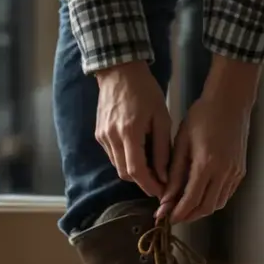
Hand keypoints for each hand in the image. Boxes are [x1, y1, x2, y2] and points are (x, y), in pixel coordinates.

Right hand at [94, 61, 171, 197]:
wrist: (119, 71)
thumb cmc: (145, 91)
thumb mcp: (161, 118)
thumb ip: (162, 149)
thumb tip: (164, 176)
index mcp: (129, 132)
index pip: (137, 171)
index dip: (149, 185)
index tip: (162, 192)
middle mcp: (111, 137)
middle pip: (125, 174)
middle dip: (142, 182)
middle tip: (160, 182)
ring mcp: (102, 136)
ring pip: (117, 166)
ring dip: (134, 172)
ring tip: (152, 169)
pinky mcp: (98, 134)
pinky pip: (112, 156)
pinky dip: (125, 160)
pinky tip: (138, 154)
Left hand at [159, 56, 259, 223]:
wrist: (230, 102)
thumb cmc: (203, 116)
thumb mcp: (182, 142)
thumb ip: (174, 172)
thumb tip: (165, 197)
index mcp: (207, 164)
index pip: (191, 199)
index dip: (177, 212)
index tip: (164, 217)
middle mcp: (224, 172)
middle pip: (206, 207)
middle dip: (188, 216)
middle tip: (172, 216)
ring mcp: (235, 173)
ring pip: (217, 204)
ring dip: (200, 210)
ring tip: (184, 207)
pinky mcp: (240, 171)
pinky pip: (226, 194)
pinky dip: (212, 200)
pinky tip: (201, 195)